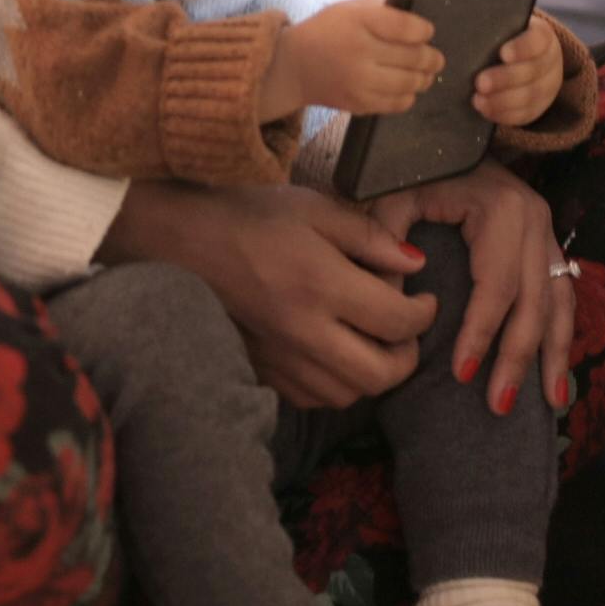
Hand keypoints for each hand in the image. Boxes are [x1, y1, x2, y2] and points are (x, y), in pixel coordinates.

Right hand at [95, 180, 434, 409]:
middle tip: (407, 331)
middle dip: (406, 357)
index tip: (425, 298)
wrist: (179, 237)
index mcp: (320, 283)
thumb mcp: (314, 207)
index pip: (396, 321)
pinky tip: (335, 353)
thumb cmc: (249, 214)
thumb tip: (415, 264)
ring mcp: (277, 357)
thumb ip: (369, 236)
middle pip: (378, 375)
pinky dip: (334, 384)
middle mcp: (301, 330)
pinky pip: (310, 397)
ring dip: (371, 375)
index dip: (424, 314)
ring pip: (346, 395)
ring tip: (374, 343)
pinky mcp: (258, 369)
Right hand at [264, 0, 441, 122]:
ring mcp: (360, 81)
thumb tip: (416, 12)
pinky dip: (408, 96)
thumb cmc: (326, 31)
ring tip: (426, 74)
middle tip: (436, 58)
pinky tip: (408, 89)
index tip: (428, 32)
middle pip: (413, 57)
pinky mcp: (359, 104)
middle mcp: (360, 52)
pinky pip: (396, 103)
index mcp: (358, 22)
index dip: (424, 31)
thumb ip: (381, 7)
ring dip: (424, 79)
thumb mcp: (349, 9)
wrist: (293, 67)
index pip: (405, 27)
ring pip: (409, 83)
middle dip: (432, 58)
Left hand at [365, 160, 568, 415]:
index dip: (480, 331)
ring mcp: (549, 234)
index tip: (459, 373)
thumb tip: (393, 301)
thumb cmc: (417, 173)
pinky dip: (560, 337)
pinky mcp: (551, 247)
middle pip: (533, 301)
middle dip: (517, 357)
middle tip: (497, 405)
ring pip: (559, 303)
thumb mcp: (394, 195)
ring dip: (552, 355)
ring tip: (549, 403)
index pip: (496, 284)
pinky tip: (557, 376)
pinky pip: (564, 298)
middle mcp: (535, 221)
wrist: (448, 141)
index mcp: (501, 208)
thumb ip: (385, 242)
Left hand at [471, 11, 564, 128]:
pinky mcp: (537, 108)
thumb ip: (487, 32)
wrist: (520, 61)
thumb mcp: (500, 30)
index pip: (538, 40)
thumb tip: (460, 37)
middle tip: (480, 82)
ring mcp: (546, 87)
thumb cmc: (502, 40)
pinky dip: (502, 114)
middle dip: (505, 78)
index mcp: (542, 37)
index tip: (503, 53)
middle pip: (532, 71)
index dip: (522, 48)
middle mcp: (549, 62)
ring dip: (501, 100)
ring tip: (477, 99)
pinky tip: (484, 109)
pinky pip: (523, 115)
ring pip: (529, 96)